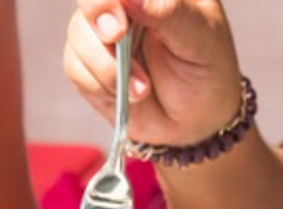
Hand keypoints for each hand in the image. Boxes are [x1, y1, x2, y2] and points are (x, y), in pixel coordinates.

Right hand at [64, 0, 243, 147]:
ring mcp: (103, 31)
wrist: (196, 122)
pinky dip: (100, 86)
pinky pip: (75, 66)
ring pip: (79, 33)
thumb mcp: (202, 39)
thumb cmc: (207, 72)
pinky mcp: (89, 63)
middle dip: (97, 14)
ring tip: (142, 90)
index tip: (121, 19)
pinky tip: (129, 97)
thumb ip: (169, 11)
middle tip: (116, 36)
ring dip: (107, 67)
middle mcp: (125, 4)